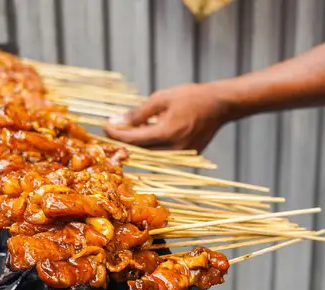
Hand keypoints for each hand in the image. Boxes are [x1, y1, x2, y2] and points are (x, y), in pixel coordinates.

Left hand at [104, 83, 229, 151]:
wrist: (220, 105)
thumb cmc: (191, 97)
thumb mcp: (162, 98)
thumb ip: (138, 113)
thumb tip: (117, 122)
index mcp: (167, 133)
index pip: (134, 139)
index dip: (116, 134)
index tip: (104, 127)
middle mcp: (174, 149)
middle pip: (140, 150)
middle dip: (125, 140)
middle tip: (113, 128)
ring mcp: (182, 156)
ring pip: (151, 154)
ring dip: (138, 144)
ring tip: (130, 129)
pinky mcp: (187, 157)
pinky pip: (163, 154)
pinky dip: (152, 145)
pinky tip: (149, 132)